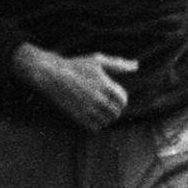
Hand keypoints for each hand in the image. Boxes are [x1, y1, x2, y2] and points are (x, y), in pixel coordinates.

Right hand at [15, 44, 137, 130]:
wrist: (51, 74)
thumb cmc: (76, 65)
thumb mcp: (98, 60)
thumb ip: (118, 64)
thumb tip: (136, 66)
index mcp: (105, 85)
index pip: (123, 100)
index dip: (122, 100)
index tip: (116, 97)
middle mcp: (98, 98)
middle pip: (116, 112)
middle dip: (115, 109)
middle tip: (110, 106)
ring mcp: (87, 108)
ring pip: (106, 121)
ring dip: (107, 118)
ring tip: (102, 111)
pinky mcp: (77, 115)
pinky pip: (94, 127)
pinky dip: (97, 124)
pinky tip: (93, 116)